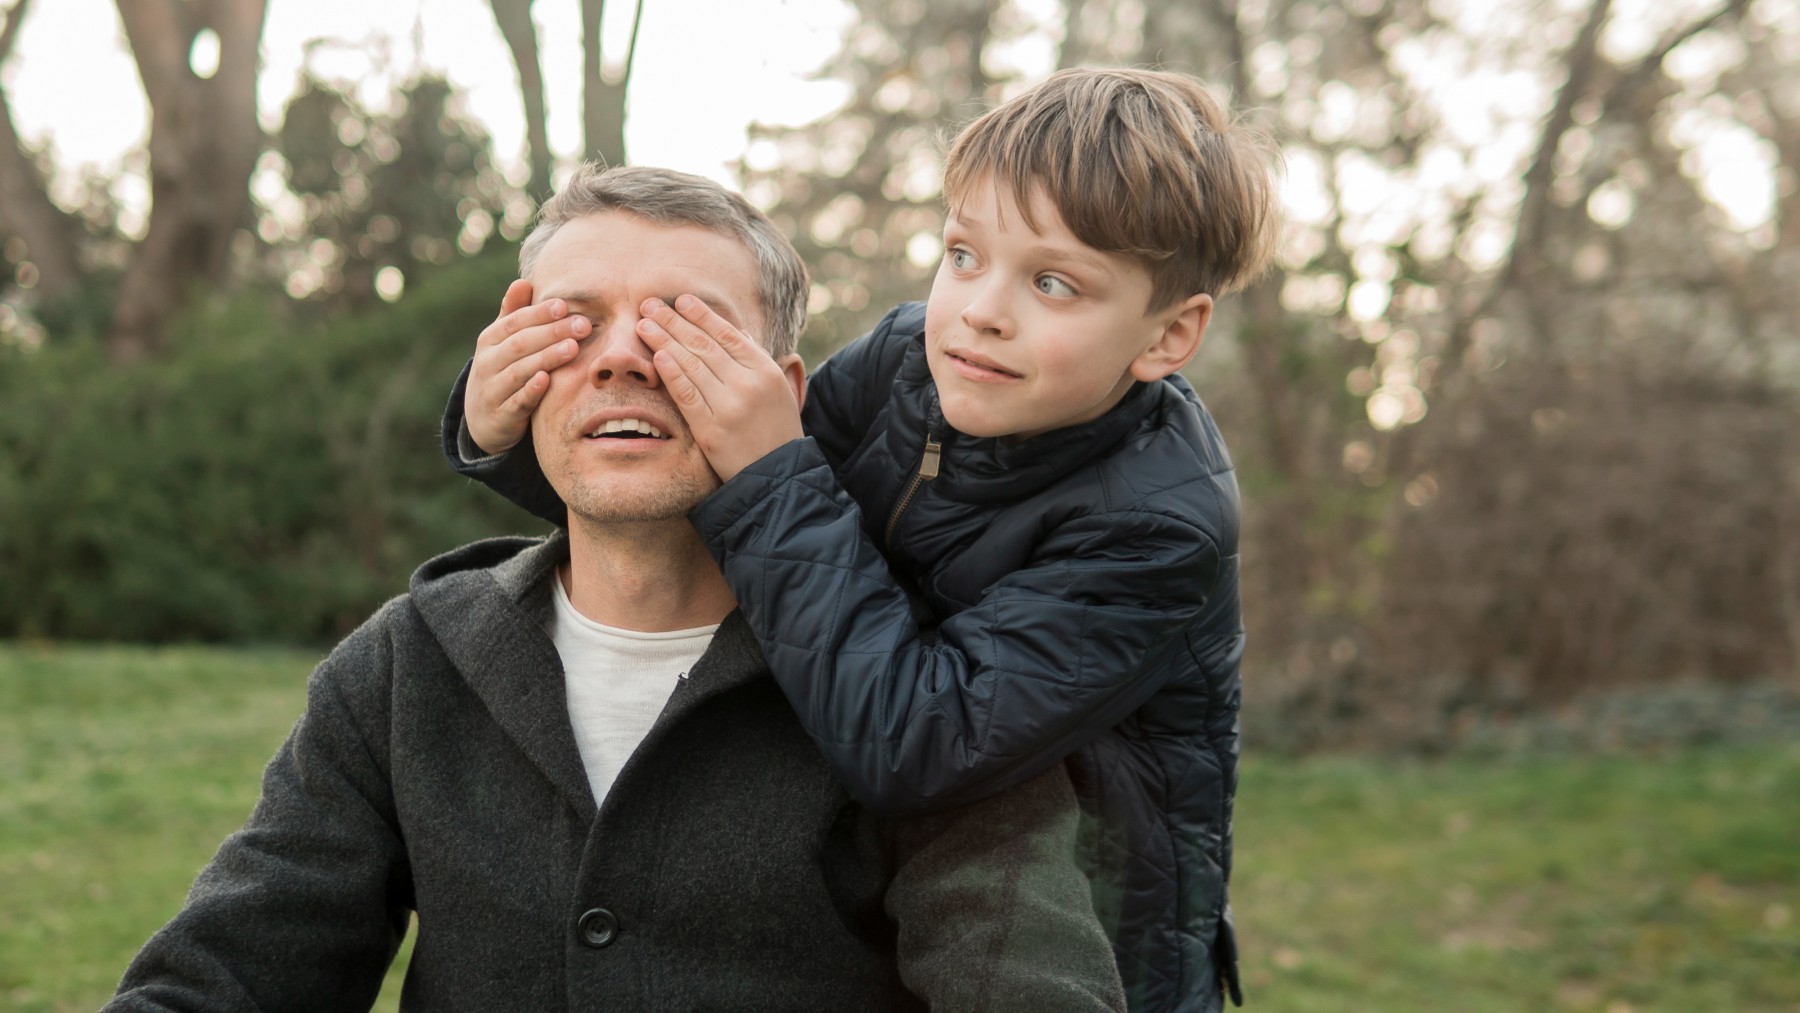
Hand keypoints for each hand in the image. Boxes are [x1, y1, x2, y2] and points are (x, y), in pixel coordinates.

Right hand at [465, 280, 586, 454]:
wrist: (483, 418)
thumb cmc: (502, 369)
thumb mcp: (503, 343)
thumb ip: (513, 314)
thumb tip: (524, 281)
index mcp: (490, 340)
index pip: (515, 322)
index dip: (539, 313)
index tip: (565, 305)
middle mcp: (488, 362)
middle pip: (521, 344)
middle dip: (552, 333)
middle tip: (583, 325)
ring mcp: (492, 389)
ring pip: (519, 371)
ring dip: (546, 358)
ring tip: (572, 348)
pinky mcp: (501, 415)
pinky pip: (516, 402)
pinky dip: (530, 391)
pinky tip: (547, 380)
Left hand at [637, 294, 804, 482]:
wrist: (777, 478)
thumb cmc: (776, 431)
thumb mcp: (778, 391)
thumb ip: (757, 361)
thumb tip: (738, 332)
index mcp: (766, 370)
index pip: (728, 334)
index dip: (702, 315)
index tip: (682, 300)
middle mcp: (749, 384)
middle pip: (704, 345)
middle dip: (674, 322)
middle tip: (650, 305)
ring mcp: (730, 406)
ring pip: (692, 365)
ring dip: (664, 341)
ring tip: (644, 324)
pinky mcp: (711, 430)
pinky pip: (687, 395)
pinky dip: (671, 374)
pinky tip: (656, 357)